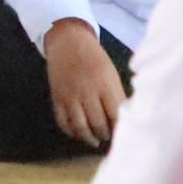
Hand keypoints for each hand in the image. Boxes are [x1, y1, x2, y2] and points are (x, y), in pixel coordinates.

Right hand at [43, 19, 125, 149]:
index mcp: (104, 84)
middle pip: (98, 124)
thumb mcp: (111, 74)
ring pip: (80, 127)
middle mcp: (87, 91)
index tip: (123, 134)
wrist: (68, 42)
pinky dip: (71, 132)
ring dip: (89, 138)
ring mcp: (70, 96)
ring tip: (96, 140)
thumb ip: (117, 95)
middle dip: (106, 135)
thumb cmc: (95, 59)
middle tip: (110, 138)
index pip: (116, 114)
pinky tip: (79, 133)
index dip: (120, 128)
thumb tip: (125, 118)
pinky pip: (63, 123)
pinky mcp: (57, 99)